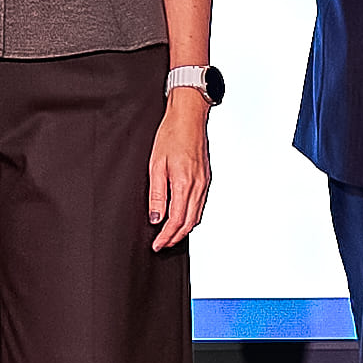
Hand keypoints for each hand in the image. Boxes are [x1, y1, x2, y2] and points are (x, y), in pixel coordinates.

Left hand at [147, 89, 213, 250]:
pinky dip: (191, 217)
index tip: (156, 245)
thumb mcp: (156, 165)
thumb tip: (155, 218)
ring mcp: (205, 183)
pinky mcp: (206, 179)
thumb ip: (157, 194)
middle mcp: (198, 186)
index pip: (175, 221)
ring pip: (196, 216)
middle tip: (162, 244)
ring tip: (169, 235)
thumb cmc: (171, 135)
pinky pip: (200, 205)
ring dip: (183, 229)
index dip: (165, 237)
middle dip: (175, 238)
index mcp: (184, 183)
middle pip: (188, 223)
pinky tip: (181, 217)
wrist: (189, 117)